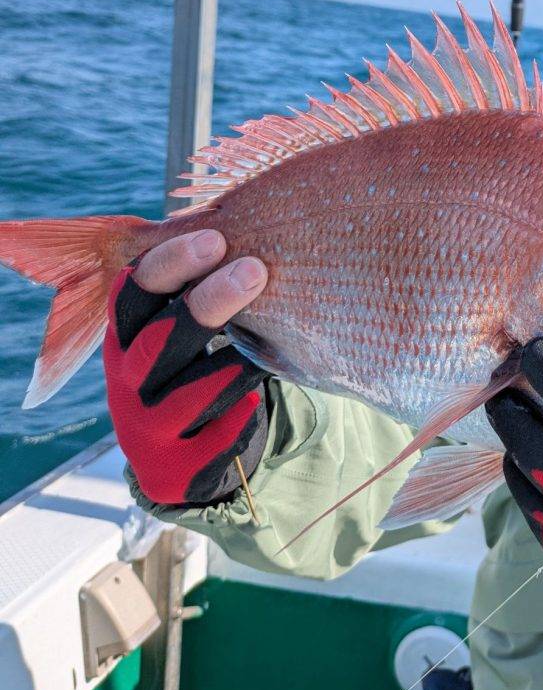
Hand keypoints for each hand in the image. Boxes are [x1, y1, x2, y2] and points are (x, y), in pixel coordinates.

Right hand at [104, 229, 270, 505]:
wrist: (190, 459)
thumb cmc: (198, 369)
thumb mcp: (186, 330)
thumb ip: (198, 289)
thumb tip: (249, 220)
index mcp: (125, 337)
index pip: (132, 293)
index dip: (170, 264)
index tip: (215, 237)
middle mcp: (126, 382)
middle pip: (156, 340)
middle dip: (205, 303)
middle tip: (255, 270)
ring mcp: (145, 429)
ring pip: (186, 392)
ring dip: (232, 363)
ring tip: (269, 343)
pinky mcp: (173, 469)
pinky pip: (213, 441)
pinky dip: (240, 418)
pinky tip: (261, 396)